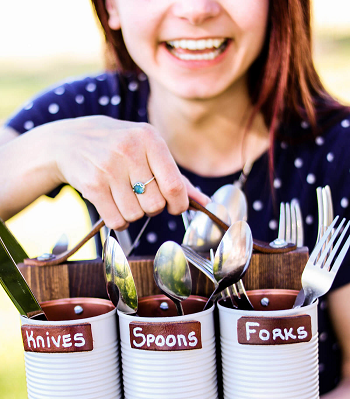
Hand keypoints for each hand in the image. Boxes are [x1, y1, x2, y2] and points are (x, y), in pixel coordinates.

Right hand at [48, 116, 208, 229]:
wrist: (69, 141)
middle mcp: (129, 150)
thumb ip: (176, 176)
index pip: (174, 185)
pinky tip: (113, 205)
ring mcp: (108, 168)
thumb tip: (204, 202)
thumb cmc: (119, 147)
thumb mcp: (148, 149)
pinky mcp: (92, 185)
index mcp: (149, 138)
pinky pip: (116, 221)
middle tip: (142, 196)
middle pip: (155, 204)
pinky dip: (118, 220)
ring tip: (124, 197)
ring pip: (135, 215)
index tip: (174, 206)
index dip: (178, 204)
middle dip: (152, 207)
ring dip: (133, 214)